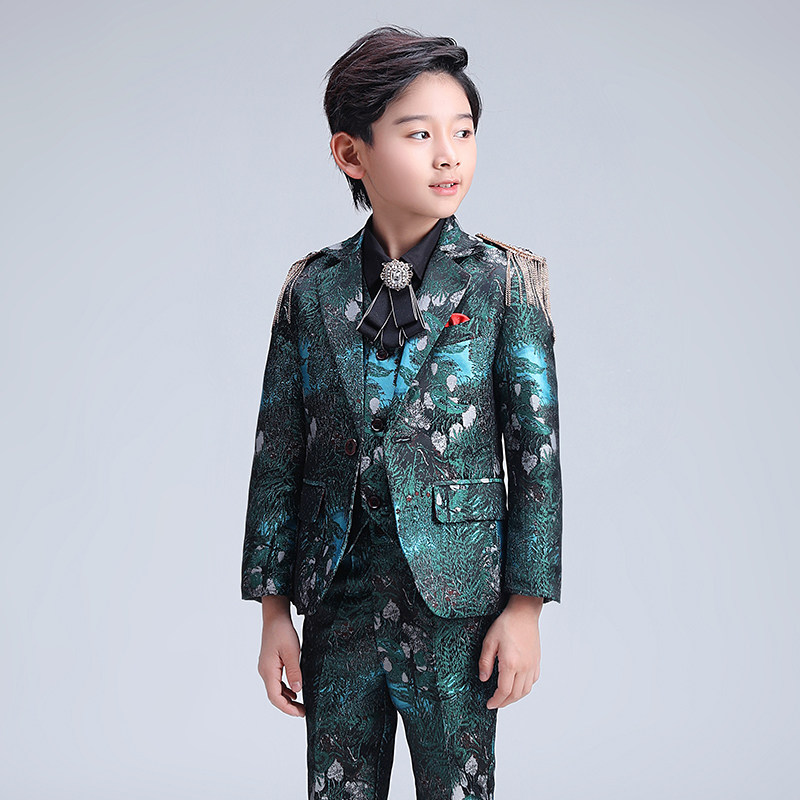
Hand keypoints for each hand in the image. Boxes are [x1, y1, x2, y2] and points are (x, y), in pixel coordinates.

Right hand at [257, 596, 304, 716]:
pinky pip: (276, 681)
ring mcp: (266, 668)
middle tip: (303, 711)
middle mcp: (264, 671)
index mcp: (268, 671)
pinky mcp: (269, 664)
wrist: (275, 618)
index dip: (287, 708)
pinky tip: (294, 690)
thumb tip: (297, 691)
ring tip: (301, 704)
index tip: (300, 713)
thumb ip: (294, 672)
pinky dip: (285, 689)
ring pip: (275, 689)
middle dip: (288, 706)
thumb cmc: (282, 632)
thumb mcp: (292, 652)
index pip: (275, 697)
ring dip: (286, 698)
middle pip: (274, 696)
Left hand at [478, 594, 542, 708]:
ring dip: (515, 697)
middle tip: (495, 703)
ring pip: (526, 690)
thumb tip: (484, 678)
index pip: (504, 691)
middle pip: (516, 694)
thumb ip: (485, 662)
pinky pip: (532, 681)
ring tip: (505, 697)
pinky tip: (516, 685)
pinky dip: (524, 688)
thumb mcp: (489, 641)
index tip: (489, 703)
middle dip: (504, 702)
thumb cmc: (506, 624)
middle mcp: (524, 667)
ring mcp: (532, 665)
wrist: (523, 613)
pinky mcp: (537, 661)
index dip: (496, 700)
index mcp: (511, 663)